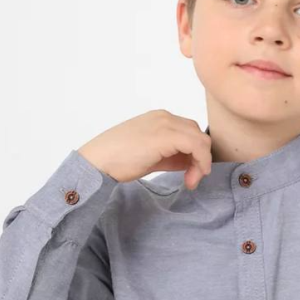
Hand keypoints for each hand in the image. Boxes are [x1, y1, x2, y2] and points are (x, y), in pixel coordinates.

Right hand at [77, 109, 212, 190]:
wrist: (98, 161)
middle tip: (191, 179)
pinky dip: (200, 162)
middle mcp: (164, 117)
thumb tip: (190, 163)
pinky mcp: (166, 136)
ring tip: (190, 181)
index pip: (189, 132)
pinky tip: (192, 177)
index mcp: (159, 118)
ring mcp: (165, 124)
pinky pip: (196, 146)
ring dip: (201, 162)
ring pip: (201, 139)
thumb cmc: (117, 160)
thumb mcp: (151, 156)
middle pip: (197, 134)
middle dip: (201, 158)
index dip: (196, 154)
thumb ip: (171, 156)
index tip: (190, 175)